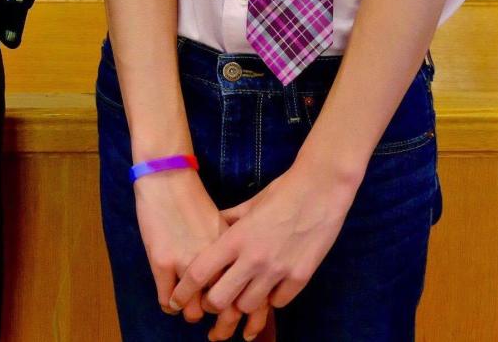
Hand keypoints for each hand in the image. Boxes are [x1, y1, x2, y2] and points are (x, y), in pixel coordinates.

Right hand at [134, 169, 268, 340]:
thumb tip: (243, 271)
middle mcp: (214, 262)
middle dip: (218, 322)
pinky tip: (170, 299)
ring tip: (188, 306)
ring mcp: (186, 263)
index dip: (244, 314)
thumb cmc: (195, 197)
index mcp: (233, 252)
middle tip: (211, 319)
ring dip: (191, 312)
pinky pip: (167, 301)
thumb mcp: (225, 223)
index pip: (247, 296)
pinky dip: (170, 305)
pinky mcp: (162, 263)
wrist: (166, 177)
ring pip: (193, 311)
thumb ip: (236, 249)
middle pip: (222, 310)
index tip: (238, 318)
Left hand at [170, 164, 358, 321]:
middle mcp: (254, 258)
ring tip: (242, 294)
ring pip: (248, 307)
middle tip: (213, 301)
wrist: (320, 190)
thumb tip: (212, 230)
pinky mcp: (300, 278)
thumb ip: (228, 221)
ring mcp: (278, 271)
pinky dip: (270, 300)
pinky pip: (278, 303)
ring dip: (242, 303)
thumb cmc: (282, 193)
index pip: (200, 272)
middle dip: (212, 305)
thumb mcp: (249, 205)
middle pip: (220, 300)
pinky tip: (269, 289)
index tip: (177, 300)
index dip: (184, 290)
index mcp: (236, 237)